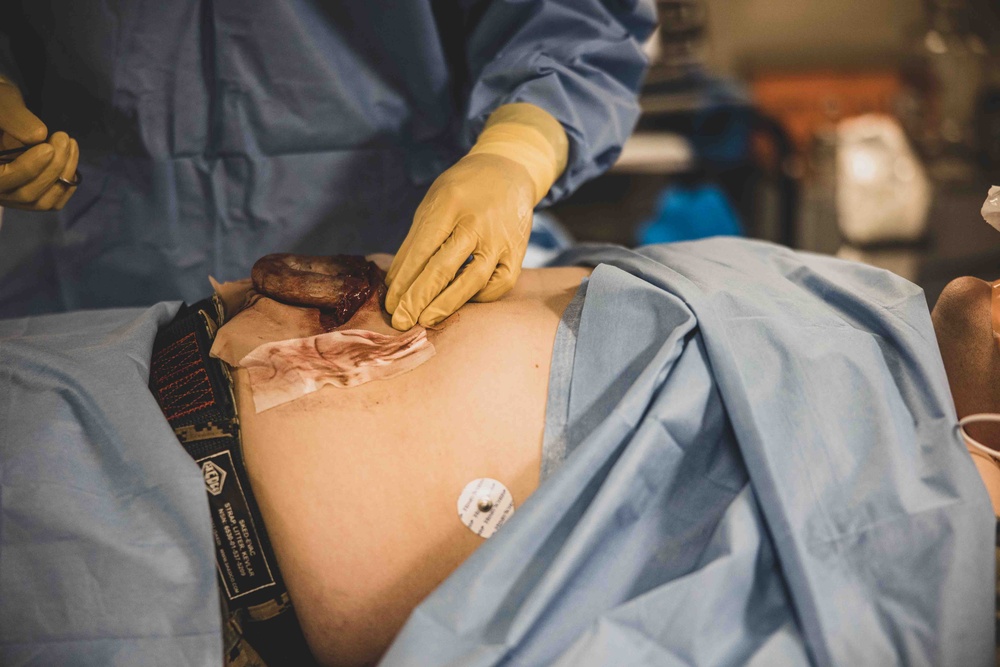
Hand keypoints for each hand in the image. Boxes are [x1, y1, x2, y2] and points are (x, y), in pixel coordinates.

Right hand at [0, 79, 78, 210]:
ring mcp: (12, 197)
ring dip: (63, 174)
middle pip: (25, 194)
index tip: (48, 148)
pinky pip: (53, 202)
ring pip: (42, 202)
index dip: (26, 169)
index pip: (1, 180)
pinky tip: (72, 158)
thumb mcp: (2, 102)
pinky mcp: (31, 197)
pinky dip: (67, 183)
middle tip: (64, 138)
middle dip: (52, 168)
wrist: (5, 113)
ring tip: (70, 143)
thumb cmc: (1, 106)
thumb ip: (14, 118)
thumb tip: (39, 136)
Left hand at [385, 103, 568, 330]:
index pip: (421, 250)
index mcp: (449, 203)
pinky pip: (498, 284)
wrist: (509, 172)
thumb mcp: (434, 201)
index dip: (403, 281)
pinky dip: (478, 297)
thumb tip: (398, 282)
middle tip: (401, 322)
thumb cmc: (463, 191)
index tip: (391, 305)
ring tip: (426, 320)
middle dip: (417, 299)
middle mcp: (476, 222)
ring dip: (446, 304)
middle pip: (442, 267)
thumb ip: (418, 238)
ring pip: (472, 280)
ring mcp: (499, 239)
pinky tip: (459, 303)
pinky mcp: (517, 253)